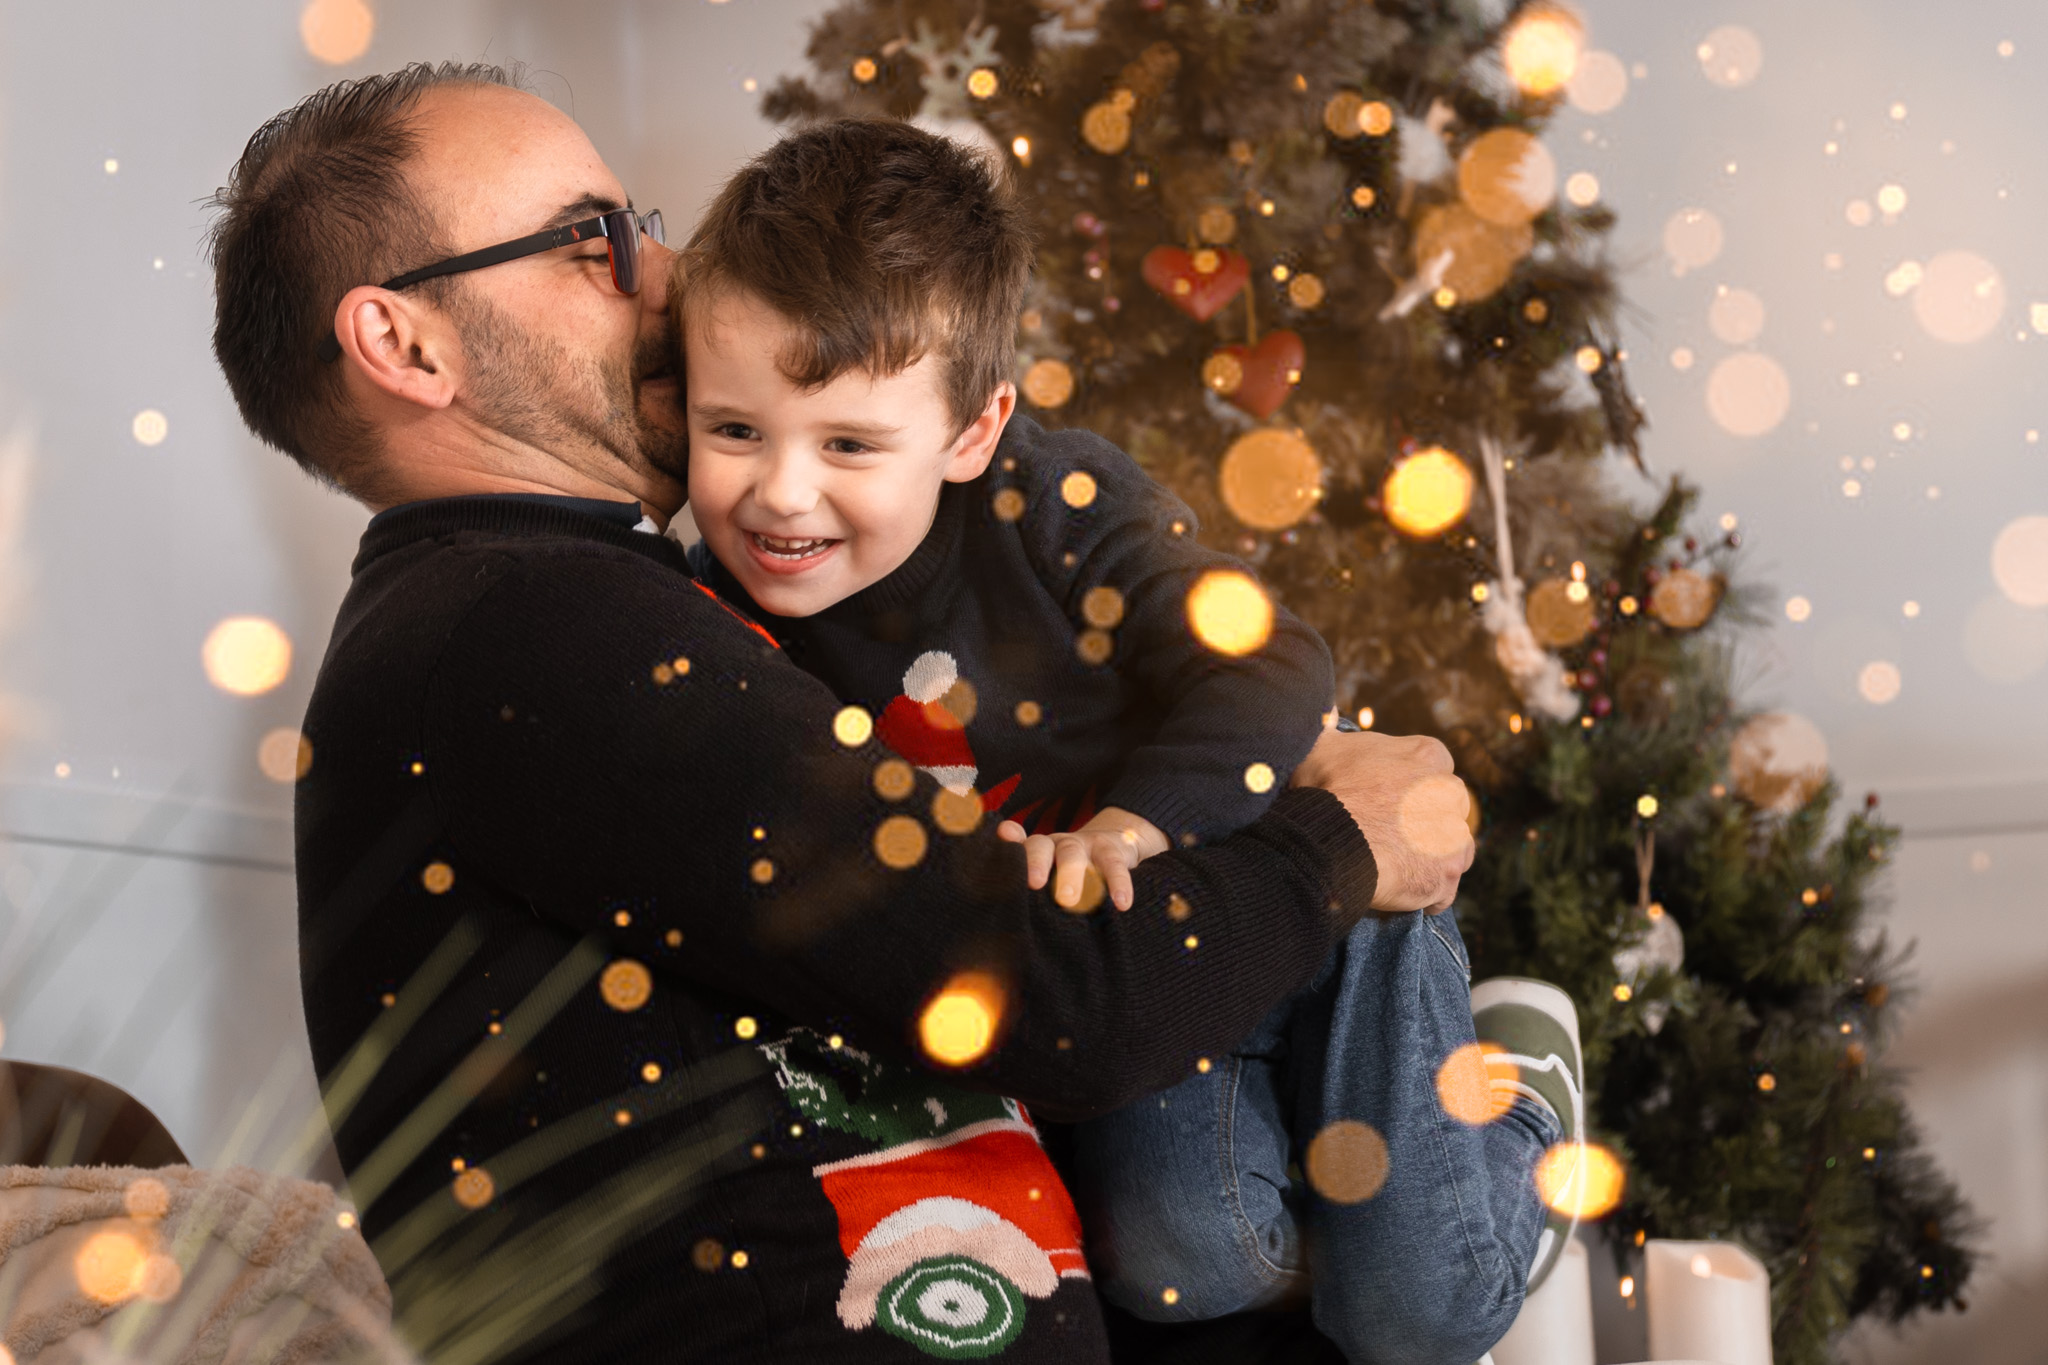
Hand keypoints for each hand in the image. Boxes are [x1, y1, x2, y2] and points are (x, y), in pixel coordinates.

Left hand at [996, 807, 1169, 910]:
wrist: (1119, 843)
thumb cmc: (1075, 875)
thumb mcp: (1053, 880)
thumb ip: (1033, 892)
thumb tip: (1009, 926)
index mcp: (1036, 852)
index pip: (1017, 847)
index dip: (1010, 846)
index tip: (1004, 844)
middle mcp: (1055, 844)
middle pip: (1041, 846)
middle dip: (1036, 863)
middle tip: (1035, 885)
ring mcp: (1084, 844)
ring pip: (1073, 853)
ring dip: (1071, 873)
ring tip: (1070, 900)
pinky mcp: (1111, 850)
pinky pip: (1114, 865)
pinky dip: (1118, 884)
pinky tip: (1122, 904)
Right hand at [1291, 729, 1473, 912]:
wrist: (1328, 840)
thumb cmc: (1325, 789)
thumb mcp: (1322, 745)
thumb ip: (1332, 728)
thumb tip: (1324, 711)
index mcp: (1428, 756)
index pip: (1433, 769)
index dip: (1408, 786)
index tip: (1386, 799)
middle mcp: (1450, 794)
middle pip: (1448, 809)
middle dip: (1426, 821)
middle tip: (1389, 834)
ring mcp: (1451, 839)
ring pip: (1451, 850)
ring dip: (1430, 858)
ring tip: (1395, 866)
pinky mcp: (1445, 877)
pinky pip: (1442, 891)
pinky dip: (1425, 894)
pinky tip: (1398, 889)